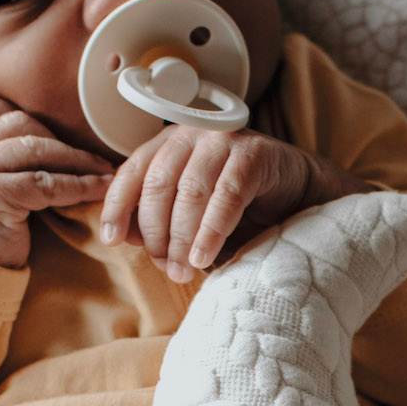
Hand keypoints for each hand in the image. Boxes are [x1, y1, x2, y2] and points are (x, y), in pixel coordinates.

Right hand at [0, 93, 113, 268]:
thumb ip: (4, 152)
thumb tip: (57, 132)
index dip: (37, 119)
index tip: (66, 139)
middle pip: (23, 124)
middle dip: (65, 141)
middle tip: (98, 159)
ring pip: (36, 149)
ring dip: (78, 160)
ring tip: (104, 173)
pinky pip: (43, 182)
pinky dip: (76, 185)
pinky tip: (96, 191)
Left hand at [98, 125, 370, 281]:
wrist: (296, 192)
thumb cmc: (237, 205)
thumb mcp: (189, 212)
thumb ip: (156, 219)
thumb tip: (123, 236)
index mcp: (168, 144)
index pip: (132, 172)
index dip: (118, 206)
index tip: (110, 239)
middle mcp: (192, 135)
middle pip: (159, 185)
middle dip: (157, 233)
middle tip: (164, 267)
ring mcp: (224, 140)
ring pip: (190, 192)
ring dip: (182, 238)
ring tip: (183, 271)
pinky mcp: (255, 154)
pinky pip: (226, 196)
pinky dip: (211, 231)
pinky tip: (203, 257)